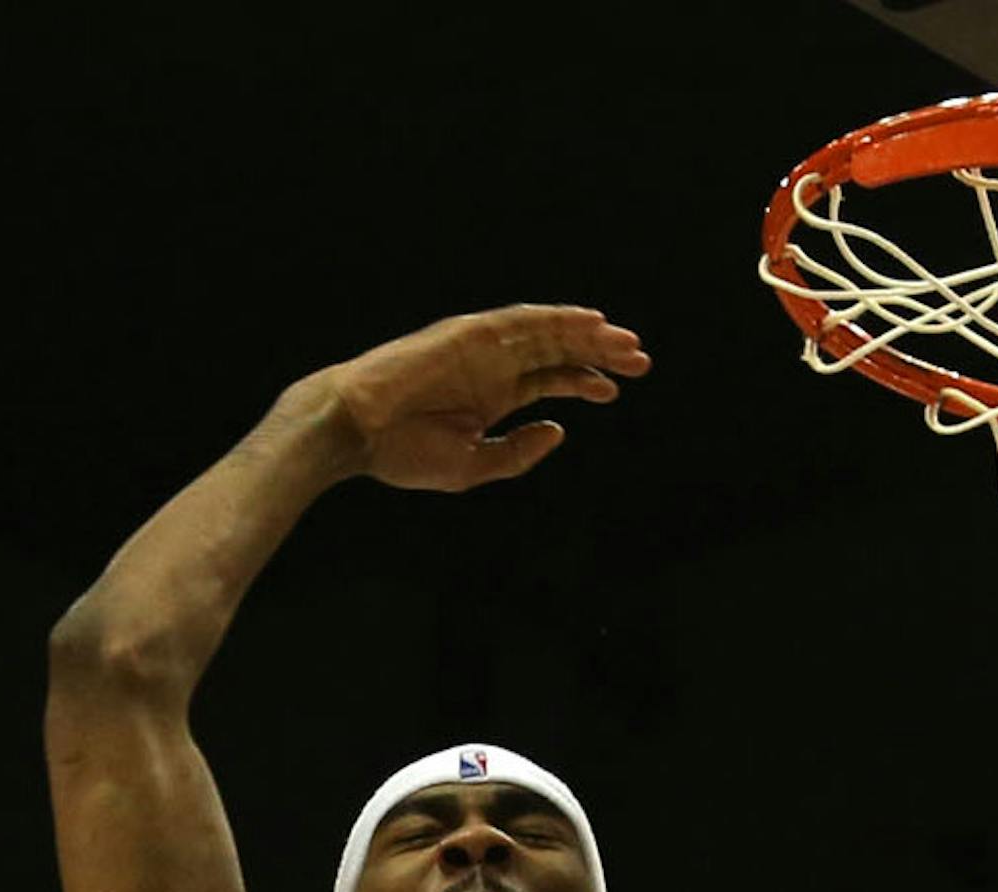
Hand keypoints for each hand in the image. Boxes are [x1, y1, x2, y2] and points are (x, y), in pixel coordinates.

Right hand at [307, 305, 649, 494]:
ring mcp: (482, 347)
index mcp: (493, 394)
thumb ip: (517, 453)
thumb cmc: (403, 452)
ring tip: (625, 342)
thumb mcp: (472, 465)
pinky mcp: (469, 334)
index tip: (616, 390)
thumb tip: (560, 432)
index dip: (586, 380)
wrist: (357, 431)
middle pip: (557, 352)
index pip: (550, 378)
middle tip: (640, 361)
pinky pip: (521, 322)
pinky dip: (556, 320)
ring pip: (546, 333)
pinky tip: (588, 322)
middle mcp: (493, 365)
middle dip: (599, 354)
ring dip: (586, 334)